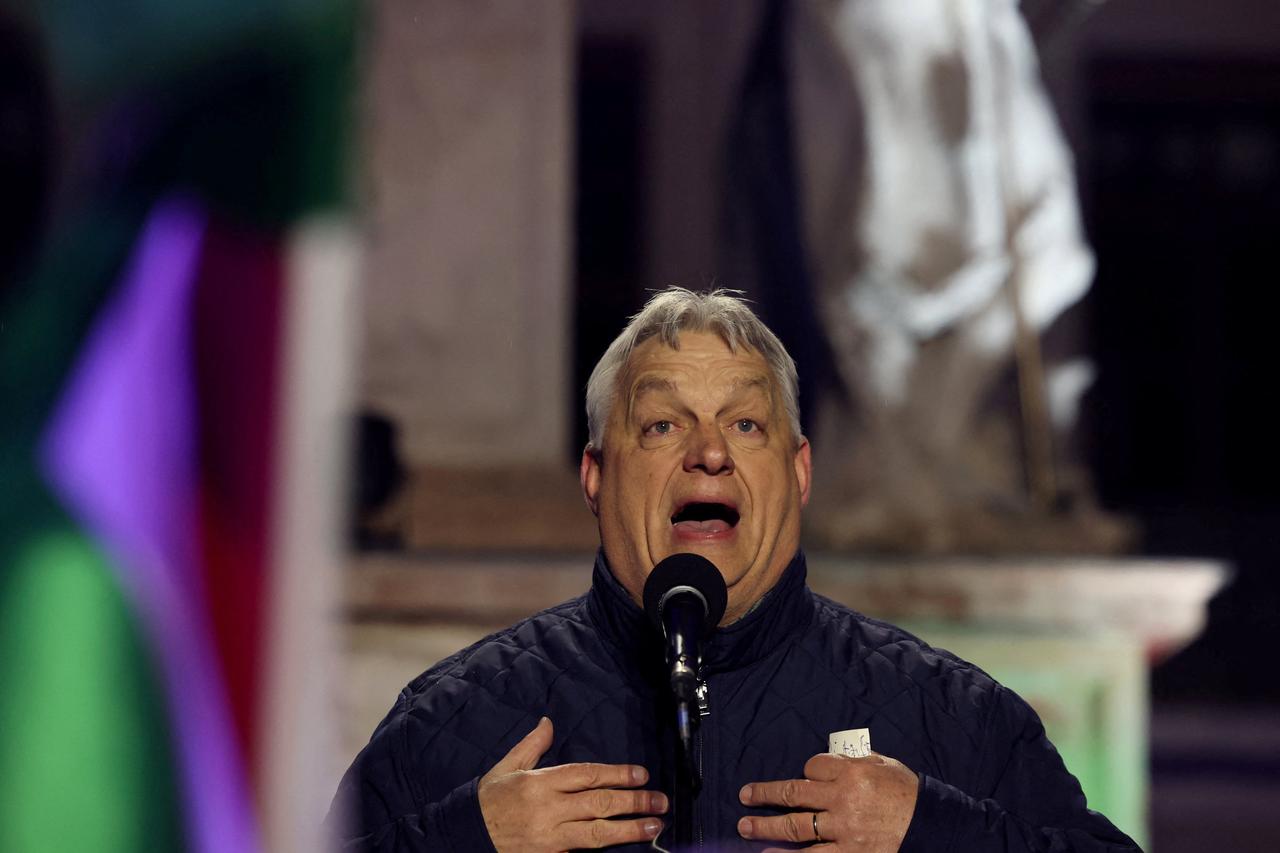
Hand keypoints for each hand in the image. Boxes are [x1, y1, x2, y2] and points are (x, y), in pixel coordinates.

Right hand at [478, 717, 667, 851]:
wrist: (464, 836)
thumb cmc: (489, 800)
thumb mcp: (507, 767)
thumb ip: (532, 746)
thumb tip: (548, 722)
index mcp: (540, 784)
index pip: (587, 775)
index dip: (617, 774)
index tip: (642, 775)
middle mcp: (548, 810)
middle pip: (599, 804)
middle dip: (634, 802)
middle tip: (660, 802)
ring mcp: (550, 838)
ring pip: (597, 834)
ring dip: (629, 829)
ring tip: (654, 826)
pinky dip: (604, 852)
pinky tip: (624, 848)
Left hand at [737, 751, 917, 851]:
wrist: (932, 826)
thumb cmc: (908, 794)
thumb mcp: (884, 765)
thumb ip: (855, 761)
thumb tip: (828, 761)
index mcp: (851, 773)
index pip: (813, 766)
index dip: (805, 771)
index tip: (805, 778)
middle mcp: (842, 799)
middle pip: (793, 794)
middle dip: (765, 795)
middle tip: (744, 796)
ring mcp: (844, 830)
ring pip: (795, 828)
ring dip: (767, 827)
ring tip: (746, 828)